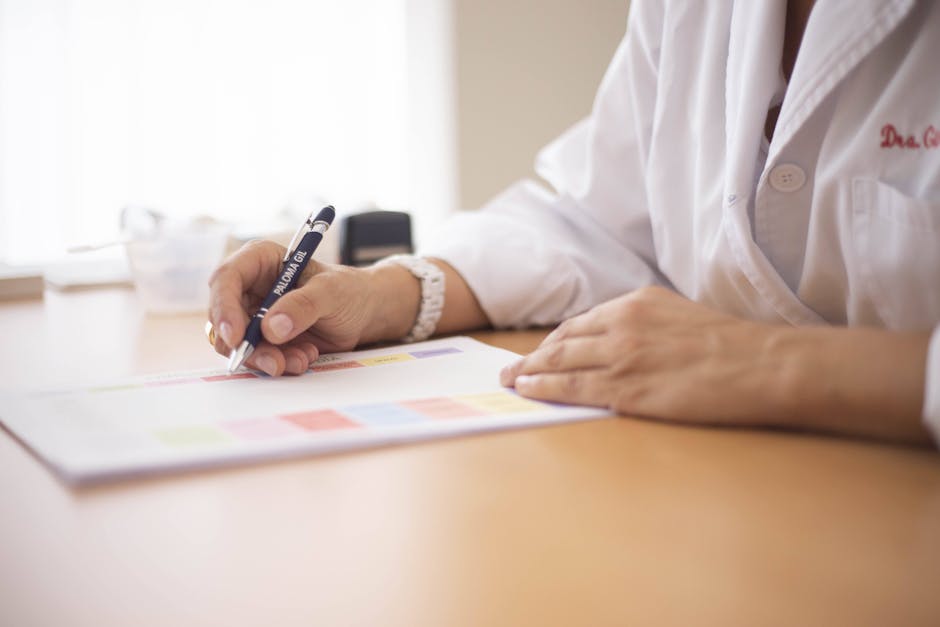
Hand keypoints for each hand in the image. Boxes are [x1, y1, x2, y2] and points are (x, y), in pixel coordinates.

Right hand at [207, 240, 418, 376]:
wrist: (364, 313)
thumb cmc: (348, 291)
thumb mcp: (331, 292)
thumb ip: (303, 306)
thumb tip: (271, 327)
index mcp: (260, 261)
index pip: (226, 279)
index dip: (224, 308)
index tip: (237, 336)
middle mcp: (250, 288)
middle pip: (226, 318)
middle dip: (247, 345)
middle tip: (273, 363)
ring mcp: (255, 315)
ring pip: (239, 343)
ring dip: (266, 358)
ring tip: (301, 359)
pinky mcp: (265, 339)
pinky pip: (258, 356)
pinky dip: (279, 363)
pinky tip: (305, 357)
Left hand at [500, 286, 779, 424]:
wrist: (763, 365)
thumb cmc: (733, 346)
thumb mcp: (682, 316)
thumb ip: (647, 324)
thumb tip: (623, 342)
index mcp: (637, 302)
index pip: (583, 322)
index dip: (557, 340)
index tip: (543, 350)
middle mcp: (621, 323)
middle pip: (563, 340)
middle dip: (534, 355)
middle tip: (511, 368)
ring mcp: (621, 355)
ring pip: (559, 362)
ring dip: (529, 372)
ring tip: (511, 380)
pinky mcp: (626, 388)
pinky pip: (571, 388)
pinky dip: (544, 388)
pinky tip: (529, 391)